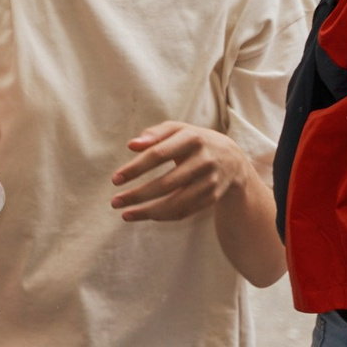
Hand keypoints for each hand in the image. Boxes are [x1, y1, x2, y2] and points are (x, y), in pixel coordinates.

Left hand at [110, 122, 248, 219]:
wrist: (232, 159)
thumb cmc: (193, 141)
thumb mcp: (177, 129)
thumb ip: (154, 134)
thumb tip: (132, 145)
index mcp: (192, 138)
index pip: (159, 154)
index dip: (136, 168)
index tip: (115, 180)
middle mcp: (204, 161)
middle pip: (166, 183)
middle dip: (138, 195)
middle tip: (115, 202)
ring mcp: (210, 181)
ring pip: (176, 203)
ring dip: (148, 212)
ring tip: (125, 214)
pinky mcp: (212, 197)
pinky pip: (185, 211)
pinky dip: (163, 216)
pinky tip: (145, 215)